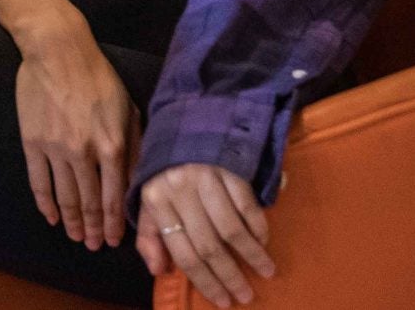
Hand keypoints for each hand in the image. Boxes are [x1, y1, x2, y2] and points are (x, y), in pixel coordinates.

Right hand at [10, 11, 140, 250]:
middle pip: (89, 202)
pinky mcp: (32, 141)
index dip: (114, 224)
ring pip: (65, 196)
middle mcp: (84, 154)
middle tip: (93, 245)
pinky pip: (38, 181)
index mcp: (112, 146)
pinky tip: (51, 216)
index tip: (113, 241)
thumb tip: (135, 181)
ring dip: (71, 221)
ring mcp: (55, 149)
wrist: (57, 51)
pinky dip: (45, 203)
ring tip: (74, 236)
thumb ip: (134, 147)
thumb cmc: (98, 77)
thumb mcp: (128, 109)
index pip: (114, 198)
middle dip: (93, 229)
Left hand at [138, 163, 272, 306]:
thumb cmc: (166, 170)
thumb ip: (150, 236)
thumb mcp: (148, 199)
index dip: (203, 280)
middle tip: (245, 296)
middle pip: (208, 245)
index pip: (181, 251)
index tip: (222, 300)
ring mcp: (206, 177)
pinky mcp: (228, 167)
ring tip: (265, 272)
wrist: (185, 122)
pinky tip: (263, 241)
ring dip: (251, 254)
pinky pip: (247, 204)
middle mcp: (180, 190)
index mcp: (156, 200)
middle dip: (228, 275)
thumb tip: (159, 271)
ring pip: (231, 228)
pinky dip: (257, 226)